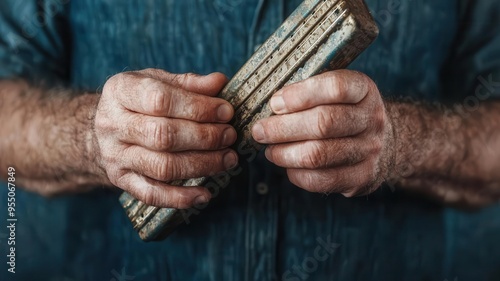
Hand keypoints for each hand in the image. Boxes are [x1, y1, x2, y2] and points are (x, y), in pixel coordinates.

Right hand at [94, 69, 237, 207]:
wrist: (104, 129)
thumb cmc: (138, 102)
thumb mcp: (157, 81)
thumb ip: (188, 83)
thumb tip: (219, 82)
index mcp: (121, 91)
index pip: (161, 100)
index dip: (198, 107)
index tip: (226, 111)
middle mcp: (113, 124)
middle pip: (163, 136)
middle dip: (205, 137)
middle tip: (230, 135)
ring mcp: (115, 155)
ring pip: (162, 167)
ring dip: (201, 165)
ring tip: (228, 159)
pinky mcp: (121, 180)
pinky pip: (152, 194)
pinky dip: (180, 198)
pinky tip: (205, 194)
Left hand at [252, 70, 394, 196]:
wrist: (386, 142)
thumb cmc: (347, 113)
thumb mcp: (338, 93)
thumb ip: (309, 92)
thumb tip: (272, 105)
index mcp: (364, 90)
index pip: (336, 87)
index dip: (301, 95)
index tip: (275, 103)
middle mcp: (372, 119)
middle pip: (323, 123)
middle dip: (283, 128)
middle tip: (260, 131)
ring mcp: (369, 150)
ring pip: (319, 155)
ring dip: (285, 154)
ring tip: (270, 150)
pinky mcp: (362, 177)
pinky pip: (322, 180)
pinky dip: (297, 174)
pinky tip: (288, 166)